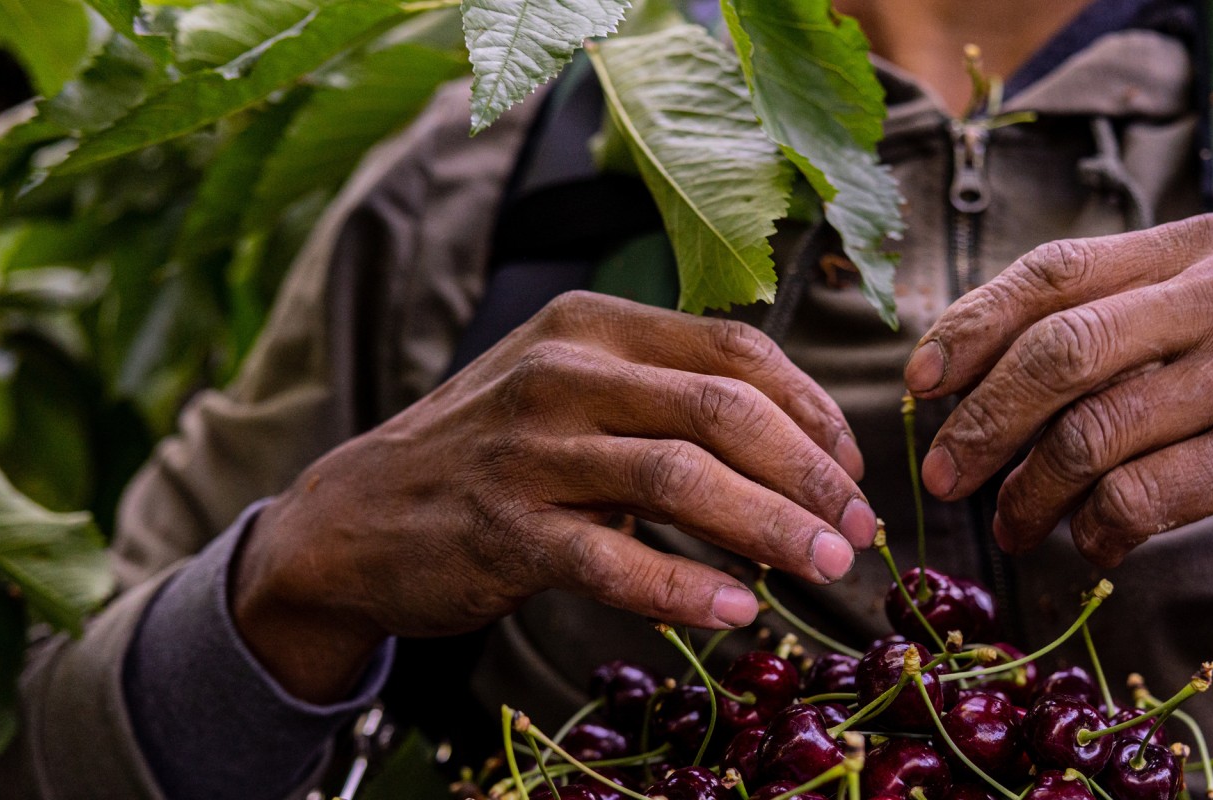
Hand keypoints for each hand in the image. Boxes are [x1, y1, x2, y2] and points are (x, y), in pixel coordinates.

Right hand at [234, 291, 876, 700]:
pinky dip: (685, 590)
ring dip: (771, 526)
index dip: (814, 411)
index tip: (854, 469)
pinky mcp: (504, 531)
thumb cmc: (493, 452)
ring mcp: (529, 452)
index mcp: (594, 327)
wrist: (356, 515)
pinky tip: (737, 611)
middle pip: (724, 410)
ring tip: (825, 565)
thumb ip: (669, 394)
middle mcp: (563, 373)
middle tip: (857, 528)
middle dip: (811, 473)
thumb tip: (804, 442)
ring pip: (681, 479)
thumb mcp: (574, 389)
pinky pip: (613, 562)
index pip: (738, 352)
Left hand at [906, 214, 1212, 706]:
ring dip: (1030, 494)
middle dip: (980, 420)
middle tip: (943, 474)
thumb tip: (983, 370)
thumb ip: (1130, 326)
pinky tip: (1094, 548)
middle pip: (1057, 351)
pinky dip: (1097, 533)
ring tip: (1015, 527)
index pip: (1055, 273)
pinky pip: (1140, 498)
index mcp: (1205, 249)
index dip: (971, 327)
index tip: (920, 382)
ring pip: (1089, 433)